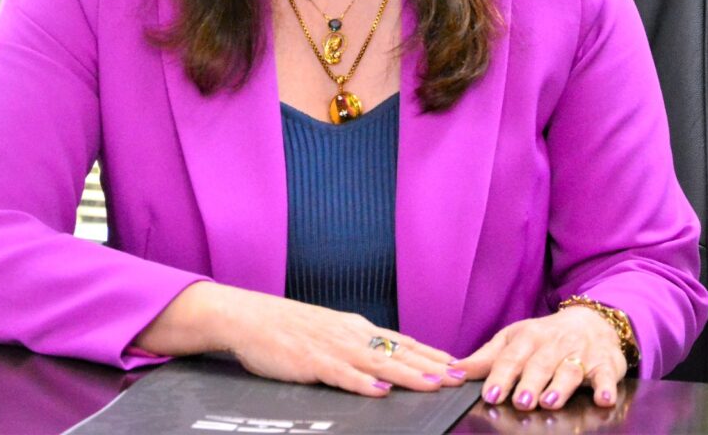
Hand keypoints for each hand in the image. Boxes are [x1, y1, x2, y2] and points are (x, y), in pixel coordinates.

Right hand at [137, 282, 465, 396]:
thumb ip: (356, 345)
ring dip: (407, 373)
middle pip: (397, 351)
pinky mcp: (310, 361)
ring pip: (376, 361)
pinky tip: (379, 390)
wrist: (248, 316)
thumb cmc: (287, 328)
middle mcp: (349, 333)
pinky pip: (340, 373)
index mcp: (354, 327)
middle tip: (459, 375)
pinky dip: (361, 382)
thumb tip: (386, 360)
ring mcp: (330, 346)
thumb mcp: (328, 331)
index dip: (430, 353)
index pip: (400, 341)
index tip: (456, 364)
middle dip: (430, 364)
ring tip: (432, 383)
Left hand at [453, 307, 627, 410]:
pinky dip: (606, 387)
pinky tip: (604, 399)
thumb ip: (487, 358)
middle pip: (539, 364)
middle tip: (520, 402)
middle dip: (529, 382)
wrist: (591, 320)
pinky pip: (606, 375)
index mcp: (528, 338)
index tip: (489, 394)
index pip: (511, 357)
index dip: (500, 375)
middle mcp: (553, 344)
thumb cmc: (545, 336)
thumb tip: (454, 371)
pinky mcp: (605, 364)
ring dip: (560, 386)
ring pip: (569, 369)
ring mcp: (580, 353)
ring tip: (550, 402)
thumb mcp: (514, 339)